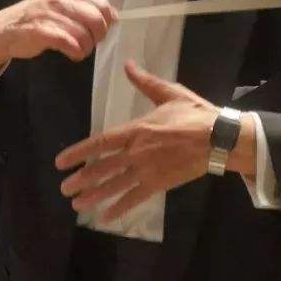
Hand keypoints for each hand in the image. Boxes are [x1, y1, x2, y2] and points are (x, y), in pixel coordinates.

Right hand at [0, 0, 115, 81]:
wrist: (3, 29)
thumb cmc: (37, 18)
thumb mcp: (62, 5)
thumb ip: (86, 7)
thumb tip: (114, 15)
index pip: (101, 3)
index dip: (106, 20)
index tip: (100, 31)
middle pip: (96, 18)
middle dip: (98, 36)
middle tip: (90, 43)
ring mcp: (50, 13)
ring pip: (84, 34)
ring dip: (86, 48)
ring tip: (79, 50)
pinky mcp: (41, 31)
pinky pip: (69, 43)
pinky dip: (76, 52)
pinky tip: (72, 54)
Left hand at [55, 61, 219, 221]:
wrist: (219, 138)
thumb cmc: (194, 114)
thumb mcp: (169, 93)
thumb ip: (145, 82)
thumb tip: (127, 64)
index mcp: (137, 129)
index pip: (101, 142)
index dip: (80, 152)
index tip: (61, 161)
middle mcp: (137, 152)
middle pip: (104, 167)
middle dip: (82, 178)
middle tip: (64, 188)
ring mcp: (148, 170)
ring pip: (115, 185)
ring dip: (95, 195)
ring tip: (77, 205)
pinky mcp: (160, 183)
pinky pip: (135, 198)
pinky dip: (120, 207)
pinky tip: (106, 216)